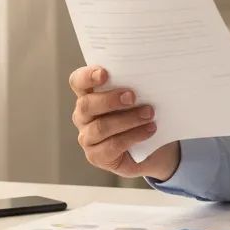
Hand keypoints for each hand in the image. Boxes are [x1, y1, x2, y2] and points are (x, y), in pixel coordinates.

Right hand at [69, 65, 179, 181]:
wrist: (152, 148)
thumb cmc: (142, 115)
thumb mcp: (139, 97)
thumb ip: (135, 86)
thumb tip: (147, 74)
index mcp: (89, 95)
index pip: (78, 82)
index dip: (87, 76)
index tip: (104, 74)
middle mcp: (83, 116)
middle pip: (86, 105)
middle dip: (110, 100)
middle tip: (133, 96)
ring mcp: (87, 137)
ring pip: (100, 127)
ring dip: (127, 119)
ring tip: (149, 114)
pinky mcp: (96, 156)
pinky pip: (111, 146)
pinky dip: (133, 136)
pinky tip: (149, 130)